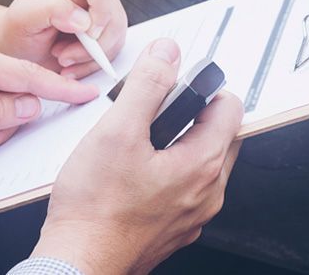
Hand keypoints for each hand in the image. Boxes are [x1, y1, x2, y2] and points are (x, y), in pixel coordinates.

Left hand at [0, 0, 127, 77]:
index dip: (101, 7)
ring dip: (90, 57)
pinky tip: (72, 65)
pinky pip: (113, 49)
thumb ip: (49, 9)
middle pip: (113, 14)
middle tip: (63, 56)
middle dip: (92, 45)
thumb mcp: (22, 19)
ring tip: (62, 60)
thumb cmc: (16, 31)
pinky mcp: (104, 30)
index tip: (87, 33)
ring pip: (116, 35)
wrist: (17, 50)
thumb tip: (82, 19)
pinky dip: (93, 64)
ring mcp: (99, 11)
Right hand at [31, 39, 243, 274]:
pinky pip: (184, 188)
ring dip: (178, 143)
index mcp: (203, 165)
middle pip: (218, 135)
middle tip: (153, 113)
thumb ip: (148, 86)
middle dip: (191, 115)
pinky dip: (167, 172)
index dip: (204, 88)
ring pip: (200, 162)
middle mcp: (207, 192)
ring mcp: (192, 214)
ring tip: (139, 141)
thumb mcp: (118, 130)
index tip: (176, 87)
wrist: (78, 261)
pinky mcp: (174, 227)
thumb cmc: (95, 208)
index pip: (231, 108)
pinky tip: (134, 172)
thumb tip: (167, 54)